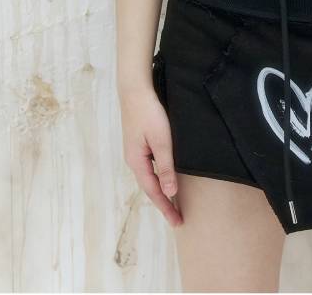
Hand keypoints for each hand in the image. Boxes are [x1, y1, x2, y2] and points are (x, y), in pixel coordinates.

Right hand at [120, 83, 182, 228]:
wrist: (135, 90)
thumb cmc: (149, 113)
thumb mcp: (161, 141)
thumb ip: (166, 167)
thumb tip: (170, 192)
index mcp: (137, 162)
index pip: (153, 191)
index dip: (166, 207)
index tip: (177, 222)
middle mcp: (133, 160)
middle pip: (149, 187)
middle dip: (163, 203)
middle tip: (177, 217)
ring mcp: (135, 151)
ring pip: (149, 177)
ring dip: (160, 191)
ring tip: (173, 203)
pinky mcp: (138, 143)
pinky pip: (149, 167)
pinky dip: (158, 177)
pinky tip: (165, 177)